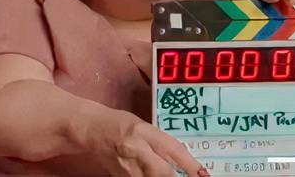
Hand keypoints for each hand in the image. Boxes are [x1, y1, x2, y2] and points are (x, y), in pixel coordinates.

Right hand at [89, 110, 206, 176]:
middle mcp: (135, 150)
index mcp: (143, 132)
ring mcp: (126, 168)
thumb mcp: (145, 127)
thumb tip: (184, 160)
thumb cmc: (120, 124)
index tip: (202, 173)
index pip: (171, 150)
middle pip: (163, 172)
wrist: (92, 129)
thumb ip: (162, 143)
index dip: (189, 164)